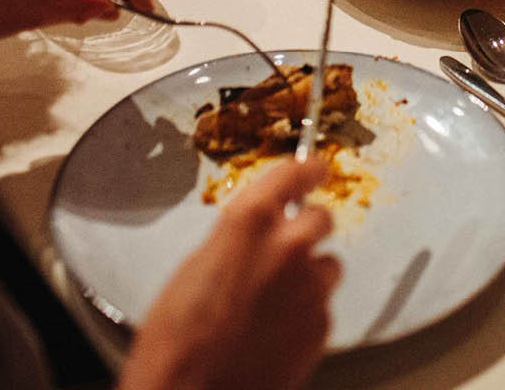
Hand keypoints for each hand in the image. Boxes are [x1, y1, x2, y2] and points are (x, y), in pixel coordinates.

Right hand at [119, 158, 339, 389]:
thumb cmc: (176, 337)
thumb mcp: (195, 266)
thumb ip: (236, 239)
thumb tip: (252, 237)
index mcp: (250, 221)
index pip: (295, 173)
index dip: (308, 168)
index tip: (315, 167)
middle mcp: (288, 246)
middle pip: (321, 217)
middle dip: (306, 227)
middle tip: (284, 246)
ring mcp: (309, 288)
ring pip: (327, 265)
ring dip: (309, 273)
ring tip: (275, 298)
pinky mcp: (320, 327)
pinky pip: (322, 306)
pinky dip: (306, 312)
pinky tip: (275, 329)